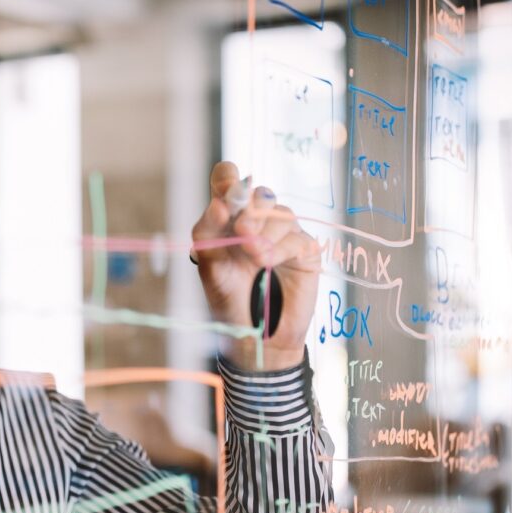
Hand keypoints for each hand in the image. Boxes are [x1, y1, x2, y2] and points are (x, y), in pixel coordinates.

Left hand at [191, 161, 320, 370]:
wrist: (255, 335)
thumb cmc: (228, 299)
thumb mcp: (209, 267)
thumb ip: (207, 234)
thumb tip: (218, 205)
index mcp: (229, 219)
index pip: (229, 180)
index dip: (227, 177)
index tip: (226, 189)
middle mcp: (257, 221)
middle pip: (259, 193)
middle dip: (250, 209)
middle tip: (241, 231)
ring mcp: (283, 234)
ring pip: (280, 213)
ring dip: (265, 232)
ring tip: (254, 257)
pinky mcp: (304, 250)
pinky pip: (296, 237)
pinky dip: (279, 248)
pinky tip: (268, 263)